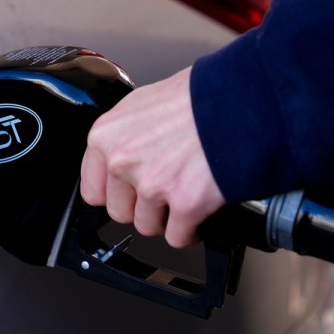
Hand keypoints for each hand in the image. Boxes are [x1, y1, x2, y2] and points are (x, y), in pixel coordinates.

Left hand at [80, 67, 224, 247]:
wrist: (240, 99)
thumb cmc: (197, 97)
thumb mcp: (143, 104)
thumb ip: (124, 136)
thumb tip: (120, 158)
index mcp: (106, 136)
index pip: (93, 190)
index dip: (116, 194)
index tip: (129, 193)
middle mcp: (123, 161)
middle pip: (120, 212)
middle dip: (142, 207)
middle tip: (163, 191)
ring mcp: (153, 184)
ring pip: (148, 226)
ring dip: (167, 218)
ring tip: (183, 196)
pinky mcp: (185, 203)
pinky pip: (178, 237)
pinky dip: (190, 231)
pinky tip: (198, 214)